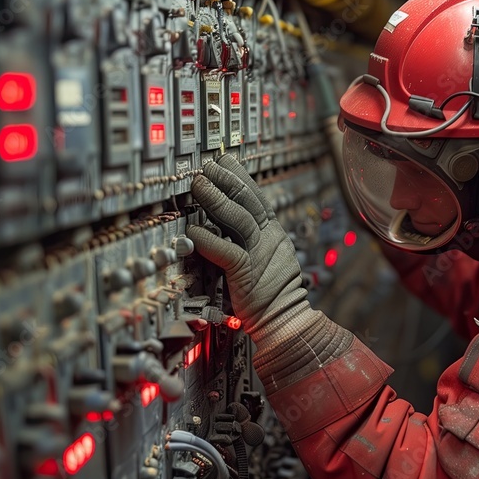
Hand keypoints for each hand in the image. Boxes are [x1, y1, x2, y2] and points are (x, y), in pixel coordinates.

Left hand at [186, 155, 305, 344]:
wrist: (285, 319)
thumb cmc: (271, 291)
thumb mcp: (265, 256)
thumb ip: (249, 238)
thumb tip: (222, 219)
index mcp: (274, 233)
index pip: (257, 196)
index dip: (240, 176)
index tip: (224, 159)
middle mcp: (269, 239)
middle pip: (248, 201)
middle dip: (226, 180)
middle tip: (206, 167)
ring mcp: (260, 255)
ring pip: (240, 219)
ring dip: (217, 200)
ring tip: (199, 185)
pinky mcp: (247, 274)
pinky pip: (227, 252)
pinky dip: (209, 240)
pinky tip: (194, 230)